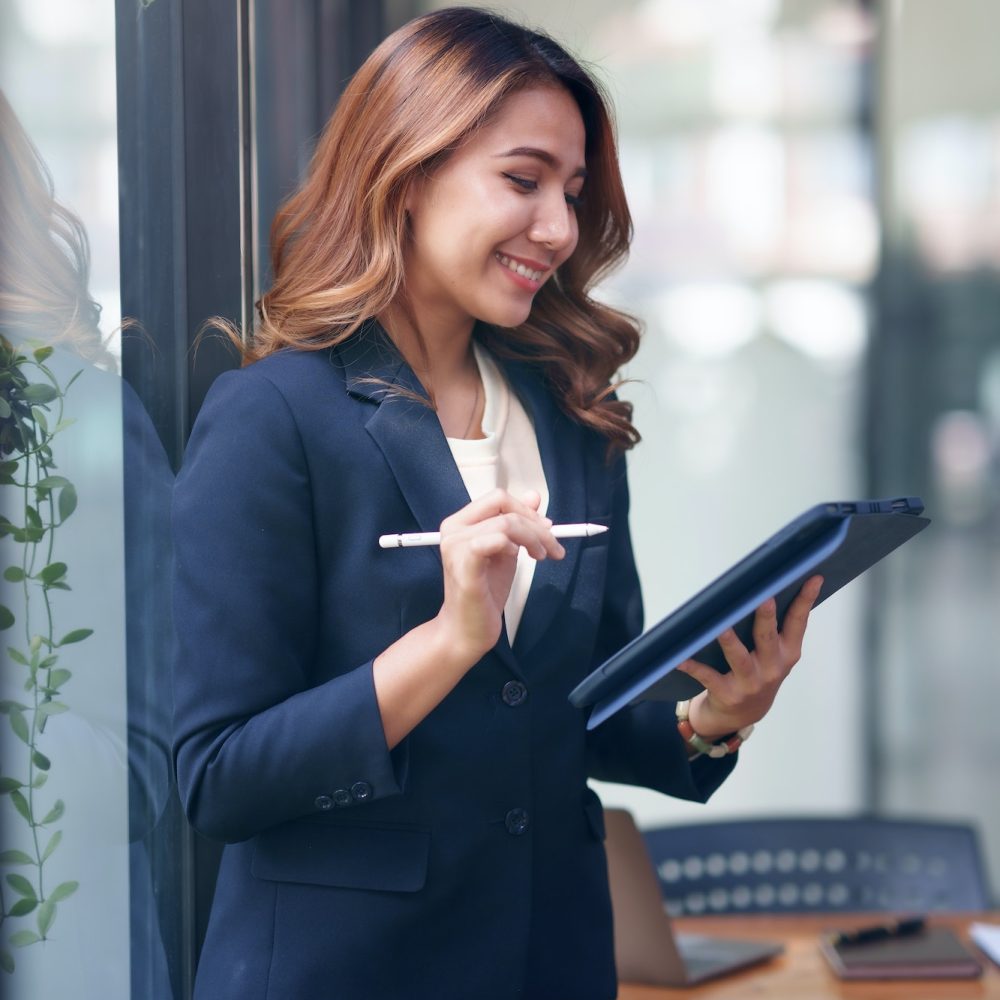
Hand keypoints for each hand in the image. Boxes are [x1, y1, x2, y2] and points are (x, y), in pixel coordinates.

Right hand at [435, 488, 563, 658]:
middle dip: (534, 522)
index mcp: (460, 523)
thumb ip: (517, 524)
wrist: (467, 629)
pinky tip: (517, 558)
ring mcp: (456, 547)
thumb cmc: (483, 593)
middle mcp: (453, 531)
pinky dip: (513, 545)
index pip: (497, 498)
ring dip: (533, 538)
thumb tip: (533, 497)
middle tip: (550, 545)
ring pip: (506, 522)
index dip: (526, 509)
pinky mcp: (465, 567)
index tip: (546, 527)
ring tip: (541, 556)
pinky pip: (495, 540)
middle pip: (502, 503)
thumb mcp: (506, 551)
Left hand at [677, 575, 823, 739]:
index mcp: (787, 652)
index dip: (806, 600)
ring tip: (720, 626)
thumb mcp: (775, 654)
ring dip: (728, 641)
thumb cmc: (758, 673)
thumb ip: (774, 628)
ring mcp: (750, 682)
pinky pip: (707, 676)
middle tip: (764, 597)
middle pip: (767, 636)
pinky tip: (680, 656)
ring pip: (738, 657)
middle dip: (766, 617)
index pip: (798, 622)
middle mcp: (772, 667)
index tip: (813, 578)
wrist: (742, 715)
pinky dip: (693, 666)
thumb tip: (765, 586)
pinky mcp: (727, 693)